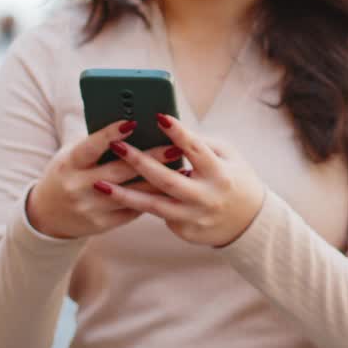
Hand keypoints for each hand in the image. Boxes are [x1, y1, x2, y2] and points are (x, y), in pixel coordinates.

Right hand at [26, 120, 171, 239]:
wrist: (47, 215)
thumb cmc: (66, 173)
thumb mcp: (71, 156)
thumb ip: (95, 144)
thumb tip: (132, 126)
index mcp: (68, 165)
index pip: (90, 147)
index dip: (110, 134)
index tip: (133, 122)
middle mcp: (78, 187)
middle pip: (118, 171)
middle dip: (149, 159)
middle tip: (174, 147)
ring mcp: (90, 208)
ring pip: (130, 194)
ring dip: (158, 181)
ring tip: (181, 169)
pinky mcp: (102, 225)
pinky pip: (131, 210)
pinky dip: (150, 198)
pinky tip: (169, 188)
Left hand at [94, 114, 265, 247]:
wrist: (249, 223)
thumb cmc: (235, 179)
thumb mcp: (229, 156)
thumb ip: (201, 144)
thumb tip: (169, 130)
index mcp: (220, 173)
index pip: (195, 150)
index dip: (177, 133)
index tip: (158, 117)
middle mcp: (206, 197)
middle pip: (167, 179)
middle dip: (139, 162)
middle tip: (117, 146)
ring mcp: (194, 217)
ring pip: (153, 205)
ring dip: (124, 194)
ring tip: (99, 184)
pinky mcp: (185, 231)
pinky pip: (159, 214)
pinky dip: (141, 203)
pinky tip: (119, 195)